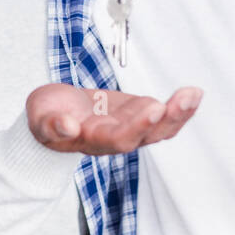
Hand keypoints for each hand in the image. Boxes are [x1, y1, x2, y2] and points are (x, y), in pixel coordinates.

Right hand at [26, 84, 202, 154]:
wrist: (54, 114)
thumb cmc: (46, 116)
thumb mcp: (40, 119)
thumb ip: (51, 125)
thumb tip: (67, 127)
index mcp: (93, 141)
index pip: (118, 138)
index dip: (137, 126)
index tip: (153, 109)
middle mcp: (116, 138)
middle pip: (147, 135)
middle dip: (167, 119)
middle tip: (181, 101)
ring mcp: (129, 127)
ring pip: (160, 126)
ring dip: (179, 112)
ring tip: (193, 94)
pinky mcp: (137, 113)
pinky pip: (162, 115)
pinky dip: (178, 106)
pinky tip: (193, 93)